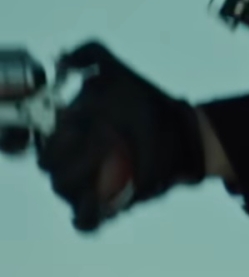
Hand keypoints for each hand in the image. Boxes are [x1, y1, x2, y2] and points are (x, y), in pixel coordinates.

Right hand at [36, 41, 204, 231]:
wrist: (181, 133)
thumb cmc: (148, 106)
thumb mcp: (121, 73)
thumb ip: (91, 55)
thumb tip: (64, 59)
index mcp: (66, 136)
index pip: (40, 147)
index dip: (53, 142)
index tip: (82, 128)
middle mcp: (68, 163)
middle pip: (53, 171)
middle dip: (78, 158)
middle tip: (109, 142)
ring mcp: (83, 186)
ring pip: (66, 194)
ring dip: (88, 183)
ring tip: (118, 167)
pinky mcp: (102, 206)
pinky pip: (84, 222)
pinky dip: (91, 216)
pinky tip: (111, 203)